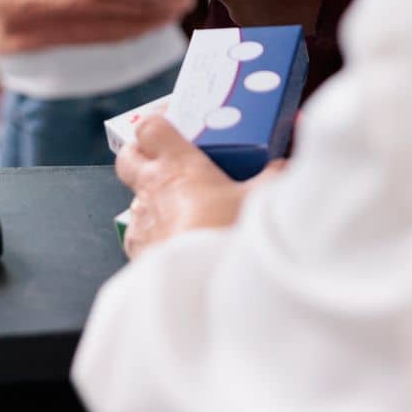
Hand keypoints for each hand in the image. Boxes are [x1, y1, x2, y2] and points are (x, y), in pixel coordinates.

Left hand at [116, 115, 280, 257]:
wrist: (201, 287)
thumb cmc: (224, 237)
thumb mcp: (258, 200)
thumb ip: (272, 177)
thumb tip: (284, 166)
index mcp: (177, 164)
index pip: (149, 126)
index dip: (157, 123)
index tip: (173, 124)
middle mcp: (151, 186)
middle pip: (128, 156)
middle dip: (141, 153)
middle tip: (166, 159)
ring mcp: (141, 219)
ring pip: (134, 196)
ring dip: (151, 197)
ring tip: (179, 206)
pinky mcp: (138, 250)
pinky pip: (138, 232)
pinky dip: (152, 231)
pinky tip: (174, 239)